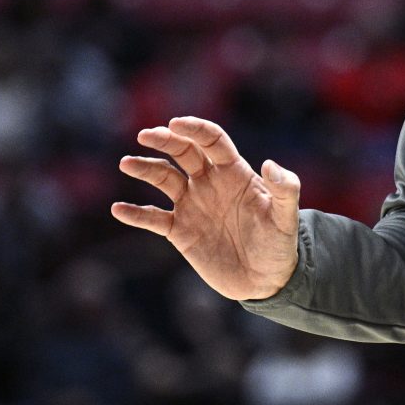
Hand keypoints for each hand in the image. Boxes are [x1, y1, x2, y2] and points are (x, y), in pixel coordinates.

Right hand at [112, 116, 299, 300]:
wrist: (267, 280)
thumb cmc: (280, 244)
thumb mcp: (286, 217)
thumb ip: (284, 189)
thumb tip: (270, 164)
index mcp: (235, 173)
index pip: (212, 141)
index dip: (195, 129)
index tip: (175, 124)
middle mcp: (210, 183)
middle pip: (183, 152)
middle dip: (165, 140)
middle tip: (145, 135)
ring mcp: (193, 206)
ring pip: (163, 179)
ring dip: (145, 168)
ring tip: (126, 162)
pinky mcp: (180, 231)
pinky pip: (153, 218)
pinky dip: (135, 213)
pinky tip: (118, 209)